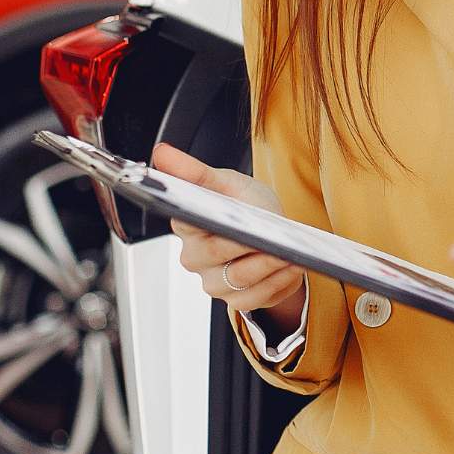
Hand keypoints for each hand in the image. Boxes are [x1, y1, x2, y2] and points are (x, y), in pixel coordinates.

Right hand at [150, 142, 304, 319]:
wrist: (272, 235)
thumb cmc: (245, 206)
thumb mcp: (226, 183)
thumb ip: (196, 171)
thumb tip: (161, 152)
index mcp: (187, 225)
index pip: (185, 220)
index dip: (201, 217)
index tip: (220, 214)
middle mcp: (194, 257)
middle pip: (215, 252)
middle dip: (244, 243)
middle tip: (268, 235)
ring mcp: (212, 282)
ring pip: (238, 278)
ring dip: (267, 264)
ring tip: (289, 251)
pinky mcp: (235, 300)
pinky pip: (256, 296)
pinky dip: (277, 281)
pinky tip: (292, 265)